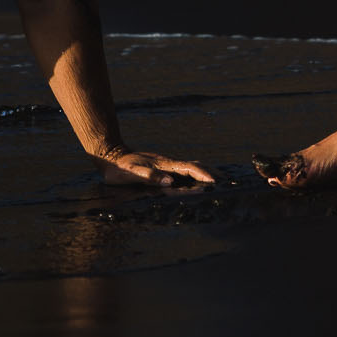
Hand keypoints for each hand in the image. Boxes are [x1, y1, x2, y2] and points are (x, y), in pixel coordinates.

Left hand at [93, 145, 216, 187]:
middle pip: (194, 165)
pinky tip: (196, 179)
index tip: (215, 181)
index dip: (202, 175)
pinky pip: (183, 169)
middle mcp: (167, 163)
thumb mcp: (132, 174)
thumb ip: (150, 177)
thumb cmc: (120, 168)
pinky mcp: (162, 166)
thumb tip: (170, 182)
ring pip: (190, 166)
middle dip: (210, 172)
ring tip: (218, 179)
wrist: (110, 154)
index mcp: (163, 165)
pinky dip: (195, 173)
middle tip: (226, 180)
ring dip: (205, 172)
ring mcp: (165, 164)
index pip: (188, 169)